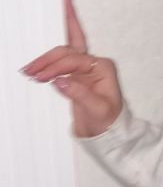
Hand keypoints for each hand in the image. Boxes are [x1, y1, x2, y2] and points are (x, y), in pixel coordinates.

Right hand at [21, 0, 123, 137]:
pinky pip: (60, 64)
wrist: (107, 133)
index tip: (42, 75)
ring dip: (45, 60)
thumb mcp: (97, 109)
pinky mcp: (75, 77)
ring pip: (62, 56)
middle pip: (68, 53)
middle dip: (48, 60)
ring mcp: (84, 70)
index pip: (76, 60)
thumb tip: (59, 81)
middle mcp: (94, 65)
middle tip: (31, 69)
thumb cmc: (108, 120)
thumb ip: (78, 93)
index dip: (57, 67)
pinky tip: (37, 66)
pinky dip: (48, 65)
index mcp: (103, 68)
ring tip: (30, 69)